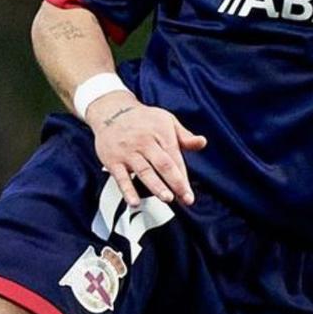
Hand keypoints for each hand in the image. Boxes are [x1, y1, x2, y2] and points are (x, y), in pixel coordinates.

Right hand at [87, 92, 206, 206]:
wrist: (111, 112)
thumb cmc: (142, 120)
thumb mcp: (166, 121)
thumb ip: (184, 136)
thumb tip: (201, 142)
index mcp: (161, 132)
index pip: (175, 157)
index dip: (183, 176)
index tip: (188, 193)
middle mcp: (145, 142)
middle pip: (163, 164)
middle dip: (176, 183)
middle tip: (184, 198)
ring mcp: (128, 152)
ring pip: (144, 171)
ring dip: (156, 186)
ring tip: (167, 198)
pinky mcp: (113, 160)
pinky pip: (121, 177)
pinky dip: (127, 190)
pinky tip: (134, 201)